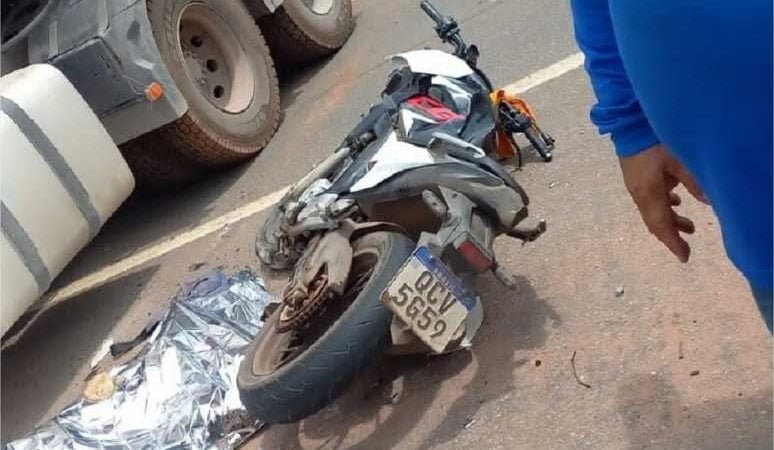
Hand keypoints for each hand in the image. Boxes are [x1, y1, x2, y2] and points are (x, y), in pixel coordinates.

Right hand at [619, 144, 707, 261]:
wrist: (629, 122)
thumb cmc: (654, 141)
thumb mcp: (679, 161)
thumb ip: (694, 182)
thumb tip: (709, 201)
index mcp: (647, 193)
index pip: (661, 225)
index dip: (673, 242)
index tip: (685, 257)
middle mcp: (638, 193)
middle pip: (654, 221)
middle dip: (671, 233)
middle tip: (688, 243)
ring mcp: (635, 184)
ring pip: (652, 210)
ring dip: (670, 219)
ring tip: (688, 225)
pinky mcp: (635, 175)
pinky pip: (650, 197)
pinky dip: (664, 204)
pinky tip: (674, 199)